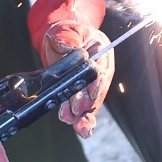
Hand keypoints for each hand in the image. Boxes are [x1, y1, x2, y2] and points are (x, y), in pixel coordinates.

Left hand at [41, 21, 112, 137]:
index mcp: (101, 52)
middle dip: (86, 102)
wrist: (59, 41)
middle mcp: (100, 70)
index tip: (90, 93)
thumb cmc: (65, 33)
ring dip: (84, 115)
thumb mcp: (66, 31)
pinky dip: (84, 121)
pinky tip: (83, 130)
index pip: (101, 69)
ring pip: (91, 103)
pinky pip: (86, 110)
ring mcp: (92, 84)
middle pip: (97, 89)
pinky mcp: (83, 95)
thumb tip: (72, 50)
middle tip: (75, 110)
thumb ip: (68, 39)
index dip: (96, 83)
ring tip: (77, 125)